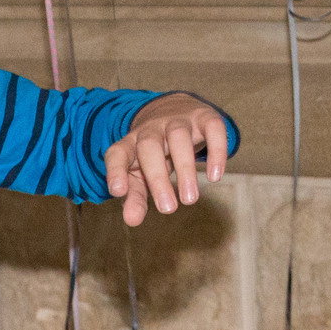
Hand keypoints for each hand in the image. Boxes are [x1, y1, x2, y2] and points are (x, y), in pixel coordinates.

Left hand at [104, 94, 230, 224]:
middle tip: (168, 209)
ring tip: (190, 199)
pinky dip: (216, 151)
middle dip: (157, 178)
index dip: (115, 171)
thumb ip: (134, 197)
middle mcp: (151, 129)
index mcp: (130, 144)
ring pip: (179, 137)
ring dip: (185, 168)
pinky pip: (212, 128)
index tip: (118, 192)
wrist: (175, 109)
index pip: (117, 153)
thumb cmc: (154, 153)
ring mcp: (177, 120)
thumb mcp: (140, 175)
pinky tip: (215, 176)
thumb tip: (131, 220)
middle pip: (149, 146)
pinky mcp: (204, 116)